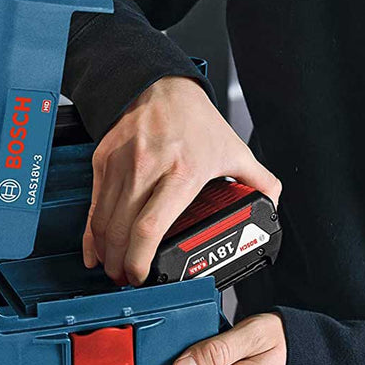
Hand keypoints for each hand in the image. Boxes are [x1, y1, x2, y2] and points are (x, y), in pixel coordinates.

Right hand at [83, 76, 280, 284]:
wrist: (160, 85)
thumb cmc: (194, 118)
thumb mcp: (233, 149)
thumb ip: (259, 181)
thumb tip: (273, 206)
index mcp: (182, 173)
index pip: (150, 228)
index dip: (140, 260)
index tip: (142, 276)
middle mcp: (147, 170)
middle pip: (121, 231)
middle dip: (119, 265)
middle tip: (126, 280)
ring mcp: (121, 166)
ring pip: (103, 221)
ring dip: (104, 252)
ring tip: (112, 268)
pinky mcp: (103, 162)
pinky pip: (93, 205)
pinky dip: (91, 232)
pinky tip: (94, 248)